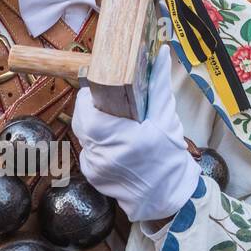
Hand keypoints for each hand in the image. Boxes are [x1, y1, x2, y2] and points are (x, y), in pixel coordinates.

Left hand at [71, 45, 199, 223]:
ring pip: (82, 136)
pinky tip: (113, 142)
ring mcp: (94, 168)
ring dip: (93, 126)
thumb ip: (159, 86)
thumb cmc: (169, 157)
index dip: (88, 98)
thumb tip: (160, 53)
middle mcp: (103, 155)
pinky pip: (87, 150)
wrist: (168, 197)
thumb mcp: (166, 119)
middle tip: (107, 104)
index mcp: (121, 139)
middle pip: (81, 122)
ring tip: (114, 122)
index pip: (86, 111)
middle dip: (91, 110)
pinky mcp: (92, 176)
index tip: (99, 90)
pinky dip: (96, 143)